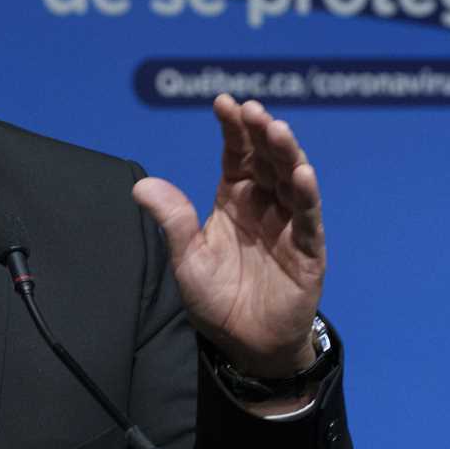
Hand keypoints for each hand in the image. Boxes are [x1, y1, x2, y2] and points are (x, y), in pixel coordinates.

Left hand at [133, 94, 324, 377]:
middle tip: (253, 110)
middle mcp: (264, 204)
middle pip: (266, 159)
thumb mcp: (187, 259)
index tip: (223, 102)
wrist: (246, 345)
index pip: (236, 155)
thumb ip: (172, 221)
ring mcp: (288, 224)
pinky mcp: (308, 250)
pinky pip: (308, 218)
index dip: (232, 129)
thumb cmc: (217, 300)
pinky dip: (306, 195)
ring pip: (291, 180)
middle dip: (261, 133)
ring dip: (286, 154)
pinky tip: (302, 174)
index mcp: (234, 200)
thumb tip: (141, 186)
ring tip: (277, 130)